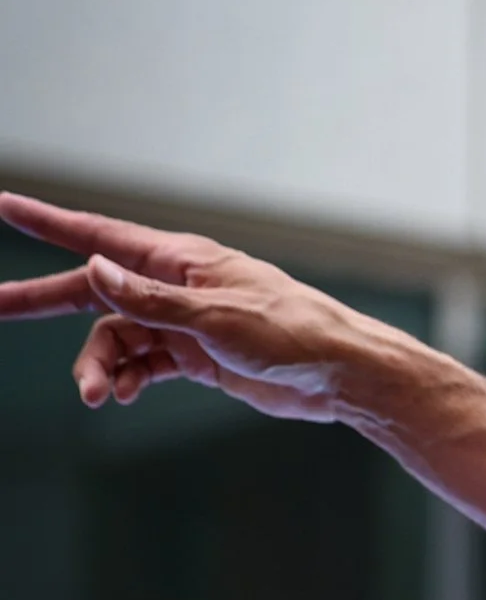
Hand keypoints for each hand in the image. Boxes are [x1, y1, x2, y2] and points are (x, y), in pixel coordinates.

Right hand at [0, 194, 399, 422]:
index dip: (49, 221)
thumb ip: (150, 299)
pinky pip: (141, 365)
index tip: (6, 204)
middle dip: (40, 301)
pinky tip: (119, 396)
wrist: (339, 375)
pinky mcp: (195, 356)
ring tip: (97, 395)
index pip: (99, 234)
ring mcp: (182, 322)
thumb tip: (94, 267)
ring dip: (99, 366)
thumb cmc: (289, 332)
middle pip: (90, 289)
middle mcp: (174, 285)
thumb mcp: (215, 317)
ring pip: (115, 339)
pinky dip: (126, 379)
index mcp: (178, 259)